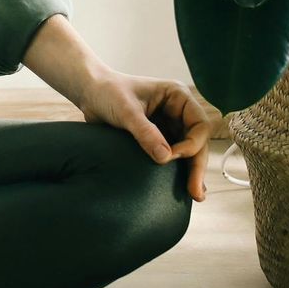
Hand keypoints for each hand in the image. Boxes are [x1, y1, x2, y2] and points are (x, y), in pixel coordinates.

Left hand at [76, 71, 209, 201]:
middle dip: (196, 165)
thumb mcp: (126, 110)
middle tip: (195, 192)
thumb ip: (145, 132)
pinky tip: (182, 187)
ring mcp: (169, 125)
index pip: (199, 123)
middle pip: (197, 141)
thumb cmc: (108, 92)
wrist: (89, 93)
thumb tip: (165, 157)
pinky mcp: (158, 137)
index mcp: (177, 96)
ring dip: (191, 171)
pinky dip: (178, 170)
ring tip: (194, 195)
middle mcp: (177, 111)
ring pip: (188, 151)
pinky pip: (173, 155)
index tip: (172, 156)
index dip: (192, 143)